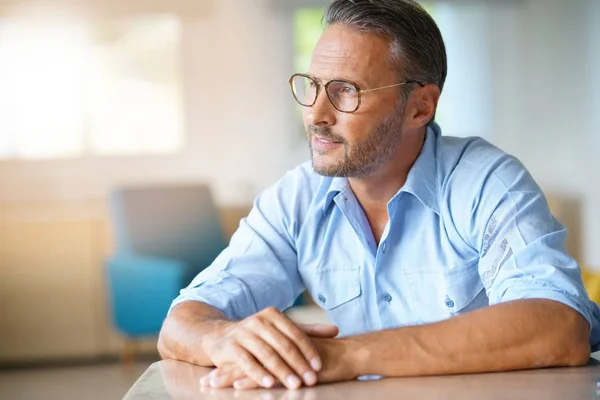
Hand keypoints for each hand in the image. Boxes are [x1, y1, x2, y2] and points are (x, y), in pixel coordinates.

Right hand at [201, 307, 338, 389]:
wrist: (221, 336)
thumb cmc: (258, 335)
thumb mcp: (282, 330)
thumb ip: (308, 331)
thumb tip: (336, 330)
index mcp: (273, 315)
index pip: (295, 333)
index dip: (308, 350)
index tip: (318, 366)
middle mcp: (258, 321)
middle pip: (283, 344)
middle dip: (298, 364)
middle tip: (311, 380)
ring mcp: (243, 333)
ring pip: (266, 354)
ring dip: (282, 371)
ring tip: (295, 384)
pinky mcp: (230, 347)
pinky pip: (247, 361)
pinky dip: (258, 373)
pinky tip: (269, 384)